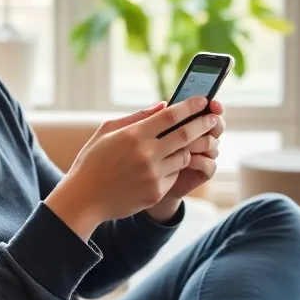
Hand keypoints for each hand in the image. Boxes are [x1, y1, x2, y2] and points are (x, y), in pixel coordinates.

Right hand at [43, 97, 218, 239]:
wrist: (85, 198)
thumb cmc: (94, 160)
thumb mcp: (107, 131)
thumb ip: (137, 116)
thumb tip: (164, 105)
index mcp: (133, 135)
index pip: (171, 116)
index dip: (191, 106)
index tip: (204, 100)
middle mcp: (146, 154)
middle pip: (186, 135)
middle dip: (203, 124)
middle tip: (214, 118)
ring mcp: (153, 175)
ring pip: (184, 156)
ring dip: (185, 149)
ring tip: (176, 146)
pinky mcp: (157, 192)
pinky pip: (175, 174)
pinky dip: (172, 168)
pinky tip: (158, 168)